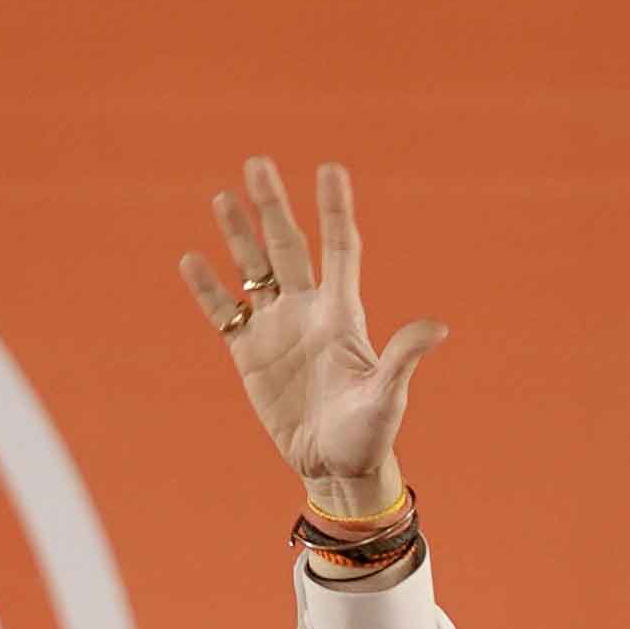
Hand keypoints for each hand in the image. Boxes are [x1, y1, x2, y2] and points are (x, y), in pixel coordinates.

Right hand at [178, 159, 447, 510]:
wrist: (336, 466)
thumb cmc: (369, 432)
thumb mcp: (388, 395)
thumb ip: (403, 357)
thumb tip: (437, 328)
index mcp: (341, 314)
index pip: (338, 248)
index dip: (334, 210)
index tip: (330, 168)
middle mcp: (307, 312)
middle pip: (287, 247)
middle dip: (272, 206)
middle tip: (257, 162)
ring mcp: (276, 330)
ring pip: (253, 270)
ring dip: (239, 236)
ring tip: (223, 197)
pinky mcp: (249, 355)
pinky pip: (225, 313)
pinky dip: (208, 289)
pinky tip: (192, 260)